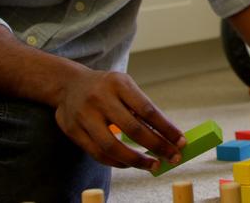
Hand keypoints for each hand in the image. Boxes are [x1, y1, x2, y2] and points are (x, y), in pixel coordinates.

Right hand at [54, 67, 185, 172]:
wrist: (68, 85)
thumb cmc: (106, 88)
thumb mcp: (125, 87)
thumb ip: (143, 108)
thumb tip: (169, 135)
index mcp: (119, 84)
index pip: (148, 110)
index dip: (166, 129)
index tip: (181, 142)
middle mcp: (100, 98)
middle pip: (133, 129)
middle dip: (156, 146)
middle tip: (172, 158)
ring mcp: (84, 115)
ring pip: (112, 146)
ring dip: (136, 160)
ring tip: (153, 165)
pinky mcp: (73, 131)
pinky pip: (98, 153)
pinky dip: (117, 162)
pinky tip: (130, 164)